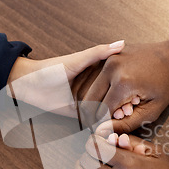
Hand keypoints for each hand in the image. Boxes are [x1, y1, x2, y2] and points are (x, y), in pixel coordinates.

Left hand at [7, 40, 125, 116]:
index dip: (128, 88)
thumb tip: (122, 43)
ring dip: (115, 114)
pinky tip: (113, 125)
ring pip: (105, 110)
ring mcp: (87, 102)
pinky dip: (102, 122)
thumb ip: (99, 53)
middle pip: (113, 98)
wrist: (29, 85)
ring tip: (125, 117)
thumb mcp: (78, 59)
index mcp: (96, 74)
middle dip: (124, 104)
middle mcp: (94, 88)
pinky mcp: (78, 115)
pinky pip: (92, 120)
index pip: (117, 82)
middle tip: (133, 108)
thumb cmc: (52, 69)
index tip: (138, 92)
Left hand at [67, 134, 168, 168]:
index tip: (95, 141)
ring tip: (86, 167)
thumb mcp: (158, 156)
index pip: (97, 147)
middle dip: (87, 154)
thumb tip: (115, 136)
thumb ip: (135, 144)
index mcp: (130, 165)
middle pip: (86, 161)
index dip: (93, 141)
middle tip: (92, 154)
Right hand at [78, 38, 168, 132]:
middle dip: (96, 113)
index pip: (100, 111)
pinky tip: (118, 95)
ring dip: (98, 102)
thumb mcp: (151, 111)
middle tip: (112, 118)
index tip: (110, 129)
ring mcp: (109, 59)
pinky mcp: (109, 56)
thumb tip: (101, 132)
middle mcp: (111, 68)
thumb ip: (125, 124)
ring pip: (90, 89)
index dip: (103, 124)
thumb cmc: (166, 85)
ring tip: (119, 106)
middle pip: (89, 100)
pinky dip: (102, 90)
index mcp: (123, 82)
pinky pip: (97, 78)